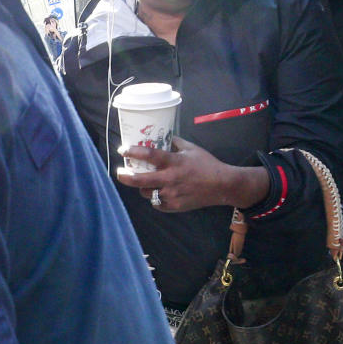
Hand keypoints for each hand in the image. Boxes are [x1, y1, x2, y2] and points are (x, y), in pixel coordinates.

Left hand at [117, 136, 268, 212]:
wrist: (222, 186)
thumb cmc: (207, 164)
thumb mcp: (192, 148)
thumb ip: (175, 142)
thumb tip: (163, 137)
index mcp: (174, 162)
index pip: (149, 156)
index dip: (133, 152)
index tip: (123, 150)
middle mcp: (169, 179)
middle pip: (139, 180)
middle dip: (125, 177)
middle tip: (120, 173)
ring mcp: (171, 195)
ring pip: (146, 193)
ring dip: (142, 187)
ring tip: (144, 182)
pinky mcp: (174, 206)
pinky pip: (156, 203)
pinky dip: (155, 197)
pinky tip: (158, 192)